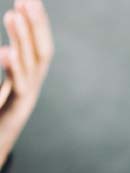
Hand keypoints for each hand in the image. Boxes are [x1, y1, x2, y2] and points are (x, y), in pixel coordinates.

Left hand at [0, 0, 52, 167]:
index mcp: (25, 79)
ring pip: (27, 67)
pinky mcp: (11, 113)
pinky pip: (15, 89)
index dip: (38, 24)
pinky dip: (13, 70)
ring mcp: (22, 101)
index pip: (38, 47)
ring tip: (12, 15)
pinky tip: (6, 52)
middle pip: (39, 53)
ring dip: (22, 41)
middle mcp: (29, 88)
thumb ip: (10, 67)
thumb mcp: (1, 89)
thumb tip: (7, 51)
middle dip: (35, 26)